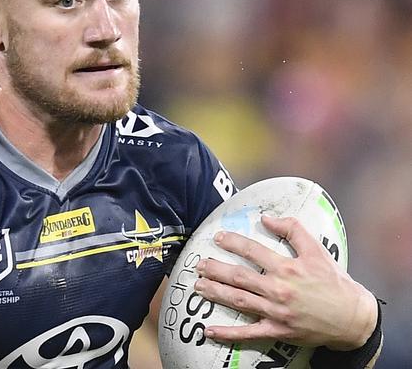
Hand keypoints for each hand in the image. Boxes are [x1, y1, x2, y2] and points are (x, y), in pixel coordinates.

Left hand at [193, 215, 376, 349]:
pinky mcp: (278, 331)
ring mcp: (276, 313)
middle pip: (239, 277)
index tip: (218, 237)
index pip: (253, 251)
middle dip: (215, 269)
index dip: (233, 242)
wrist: (353, 318)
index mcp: (287, 268)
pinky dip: (227, 333)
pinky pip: (248, 333)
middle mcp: (279, 290)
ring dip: (215, 293)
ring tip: (198, 286)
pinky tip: (209, 331)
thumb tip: (267, 218)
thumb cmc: (334, 282)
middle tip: (199, 264)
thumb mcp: (317, 250)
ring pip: (238, 301)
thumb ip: (293, 229)